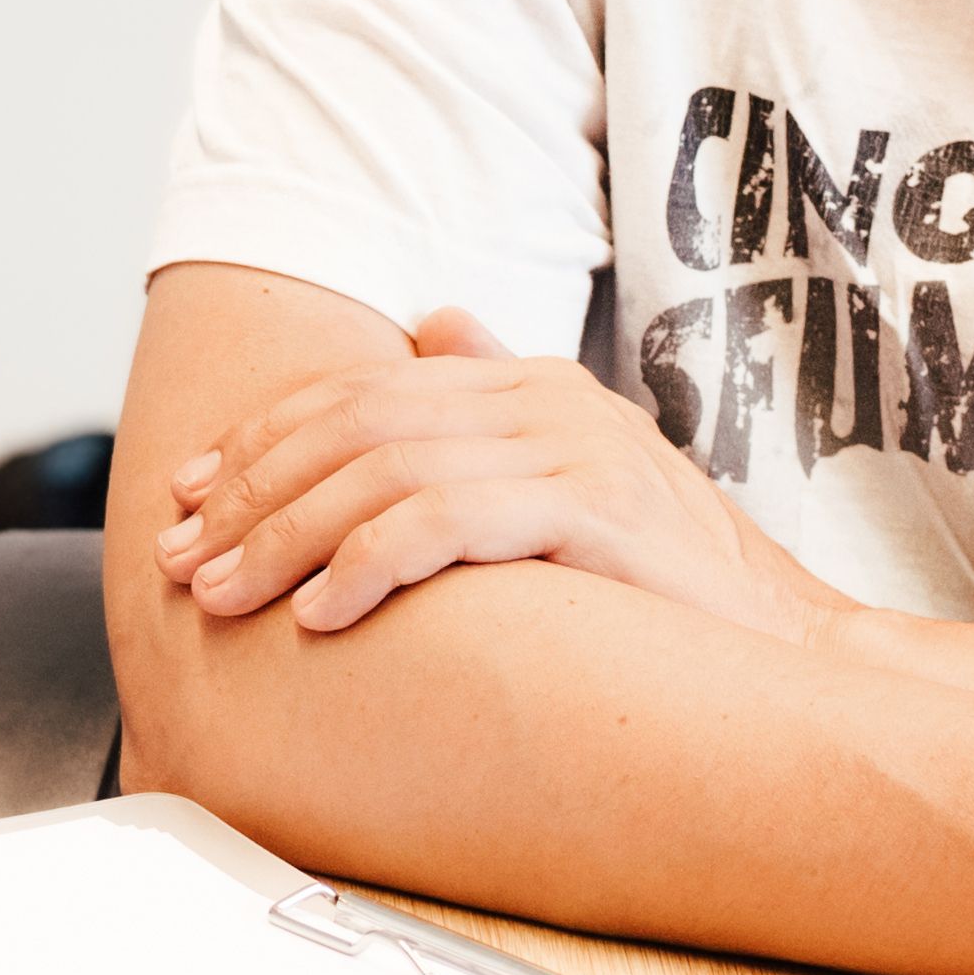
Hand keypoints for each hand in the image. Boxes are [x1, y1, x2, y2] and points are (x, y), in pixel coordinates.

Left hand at [156, 308, 855, 638]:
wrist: (791, 651)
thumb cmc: (672, 586)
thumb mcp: (579, 474)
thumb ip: (498, 402)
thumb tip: (433, 323)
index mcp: (526, 384)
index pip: (361, 391)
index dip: (262, 440)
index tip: (185, 496)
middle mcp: (540, 398)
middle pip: (355, 423)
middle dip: (250, 490)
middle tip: (182, 559)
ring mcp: (569, 448)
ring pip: (382, 471)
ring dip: (285, 536)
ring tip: (226, 594)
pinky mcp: (589, 510)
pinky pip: (444, 524)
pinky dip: (365, 567)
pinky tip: (319, 617)